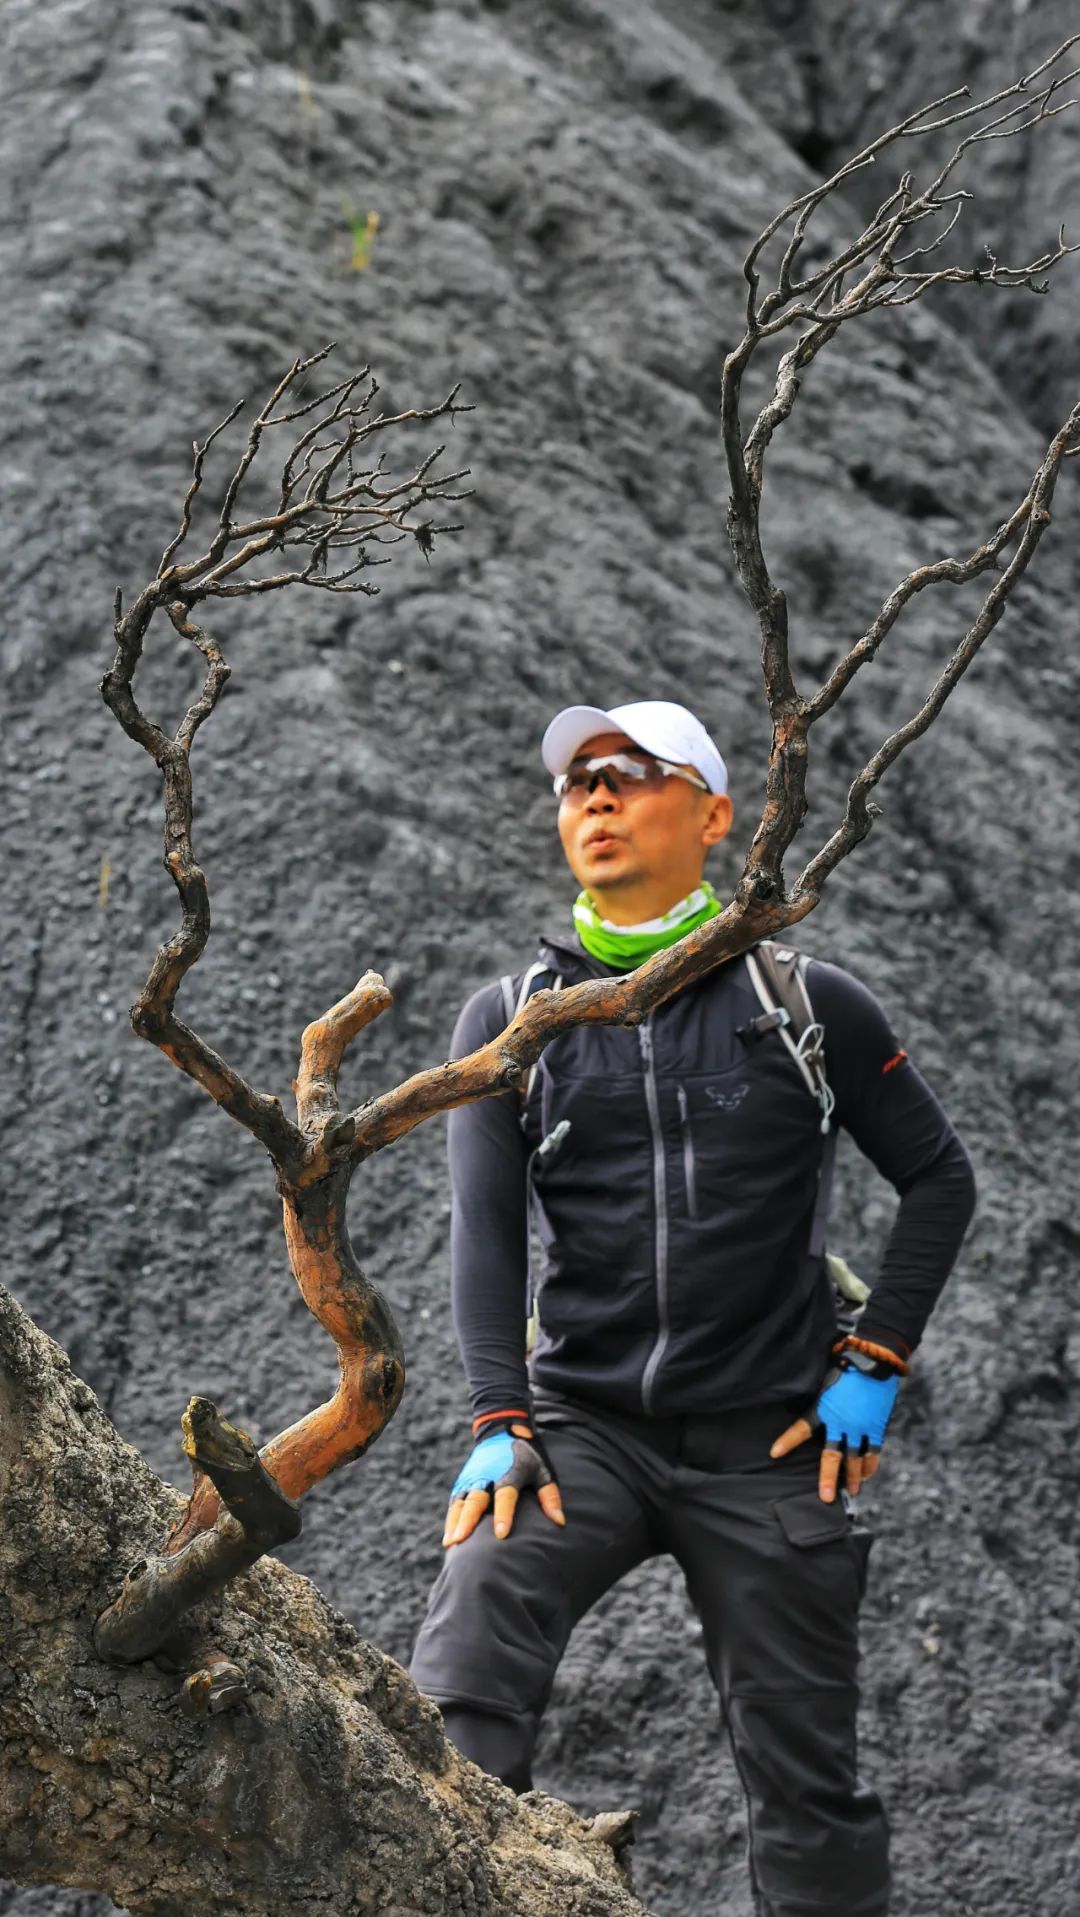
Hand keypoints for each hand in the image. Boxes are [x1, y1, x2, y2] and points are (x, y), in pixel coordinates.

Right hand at [442, 1418, 565, 1546]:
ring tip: (451, 1543)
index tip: (501, 1535)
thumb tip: (560, 1522)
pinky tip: (449, 1538)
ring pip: (461, 1502)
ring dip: (455, 1523)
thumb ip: (550, 1496)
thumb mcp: (543, 1471)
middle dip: (468, 1521)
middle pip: (476, 1500)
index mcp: (510, 1474)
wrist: (502, 1429)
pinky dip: (451, 1519)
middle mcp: (487, 1476)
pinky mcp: (464, 1480)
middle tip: (461, 1541)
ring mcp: (473, 1478)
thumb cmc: (527, 1456)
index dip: (504, 1515)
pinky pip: (455, 1502)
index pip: (506, 1496)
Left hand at [770, 1344, 903, 1502]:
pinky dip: (871, 1464)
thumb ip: (819, 1397)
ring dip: (854, 1477)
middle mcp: (840, 1423)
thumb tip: (807, 1403)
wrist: (874, 1361)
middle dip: (828, 1478)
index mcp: (824, 1409)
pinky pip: (873, 1451)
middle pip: (832, 1456)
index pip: (801, 1429)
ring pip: (855, 1459)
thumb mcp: (825, 1380)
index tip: (774, 1453)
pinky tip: (867, 1475)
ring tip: (852, 1492)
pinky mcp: (875, 1427)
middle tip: (827, 1497)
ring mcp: (860, 1427)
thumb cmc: (847, 1365)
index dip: (788, 1441)